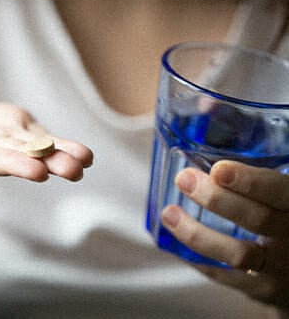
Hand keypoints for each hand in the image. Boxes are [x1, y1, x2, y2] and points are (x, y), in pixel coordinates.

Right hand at [0, 103, 92, 181]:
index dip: (14, 163)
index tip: (38, 171)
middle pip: (25, 156)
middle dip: (50, 162)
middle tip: (75, 171)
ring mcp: (11, 141)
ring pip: (40, 147)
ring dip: (64, 152)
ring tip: (87, 160)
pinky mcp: (21, 128)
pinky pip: (42, 136)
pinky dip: (62, 144)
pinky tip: (86, 157)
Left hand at [161, 160, 288, 310]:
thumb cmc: (284, 218)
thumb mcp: (282, 197)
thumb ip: (261, 182)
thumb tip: (215, 156)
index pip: (280, 192)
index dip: (250, 181)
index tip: (217, 169)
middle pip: (257, 219)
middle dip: (216, 199)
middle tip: (184, 179)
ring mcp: (279, 269)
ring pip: (238, 254)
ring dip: (197, 233)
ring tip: (169, 213)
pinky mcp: (263, 289)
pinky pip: (225, 276)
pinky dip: (198, 258)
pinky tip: (175, 241)